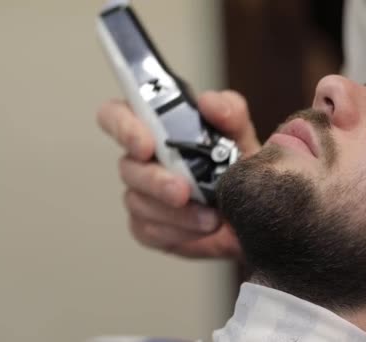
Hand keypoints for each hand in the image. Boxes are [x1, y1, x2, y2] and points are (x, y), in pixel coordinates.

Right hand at [96, 90, 260, 257]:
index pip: (115, 114)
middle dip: (155, 181)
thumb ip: (229, 111)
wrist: (250, 207)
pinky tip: (201, 229)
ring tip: (211, 218)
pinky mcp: (146, 224)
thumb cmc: (236, 163)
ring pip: (138, 202)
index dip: (122, 126)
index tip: (145, 144)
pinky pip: (148, 230)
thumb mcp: (240, 132)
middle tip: (183, 191)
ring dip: (175, 213)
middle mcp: (141, 158)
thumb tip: (208, 103)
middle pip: (127, 166)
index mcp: (154, 125)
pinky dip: (178, 232)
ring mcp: (140, 193)